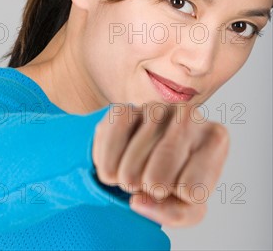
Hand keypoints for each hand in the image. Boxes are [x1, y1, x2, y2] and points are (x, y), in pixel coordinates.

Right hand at [92, 101, 229, 226]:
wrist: (153, 146)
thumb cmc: (179, 175)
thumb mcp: (191, 204)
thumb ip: (175, 213)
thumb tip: (137, 201)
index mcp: (215, 138)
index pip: (192, 191)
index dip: (178, 199)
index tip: (177, 189)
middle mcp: (189, 115)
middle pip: (158, 180)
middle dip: (148, 191)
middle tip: (150, 182)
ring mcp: (155, 108)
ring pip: (131, 170)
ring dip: (126, 181)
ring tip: (136, 172)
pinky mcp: (125, 107)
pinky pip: (109, 150)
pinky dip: (107, 167)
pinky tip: (117, 163)